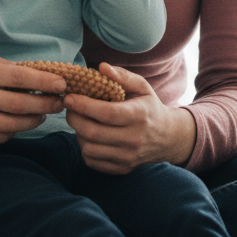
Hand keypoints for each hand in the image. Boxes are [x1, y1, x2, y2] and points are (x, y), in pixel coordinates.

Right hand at [0, 54, 66, 142]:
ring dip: (33, 121)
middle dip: (46, 105)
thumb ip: (11, 71)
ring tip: (42, 114)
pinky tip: (19, 122)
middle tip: (59, 103)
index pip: (20, 79)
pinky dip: (14, 130)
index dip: (44, 83)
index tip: (62, 84)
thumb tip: (43, 79)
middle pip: (20, 106)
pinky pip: (0, 136)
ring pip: (13, 125)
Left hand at [63, 63, 196, 173]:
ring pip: (89, 148)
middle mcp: (133, 139)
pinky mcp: (121, 169)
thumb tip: (101, 67)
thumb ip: (122, 76)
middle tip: (69, 107)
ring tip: (79, 120)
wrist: (167, 137)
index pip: (105, 113)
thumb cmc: (149, 107)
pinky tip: (88, 136)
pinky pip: (92, 161)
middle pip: (93, 132)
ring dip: (77, 133)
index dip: (83, 105)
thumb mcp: (142, 87)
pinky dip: (84, 148)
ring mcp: (127, 157)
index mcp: (138, 116)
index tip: (69, 97)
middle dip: (73, 118)